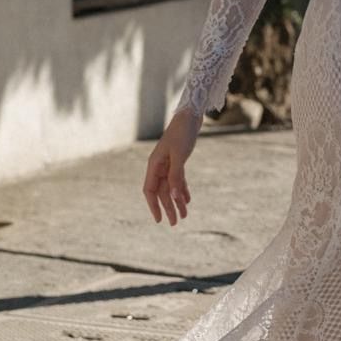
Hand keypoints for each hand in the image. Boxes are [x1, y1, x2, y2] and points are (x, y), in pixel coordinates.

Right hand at [142, 109, 200, 225]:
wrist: (190, 117)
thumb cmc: (182, 134)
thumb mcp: (179, 156)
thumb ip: (176, 176)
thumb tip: (173, 197)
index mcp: (154, 165)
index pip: (150, 191)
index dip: (153, 206)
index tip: (159, 220)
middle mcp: (159, 166)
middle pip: (162, 192)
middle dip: (168, 208)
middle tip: (175, 223)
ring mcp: (168, 164)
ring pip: (171, 188)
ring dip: (177, 201)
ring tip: (184, 215)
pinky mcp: (178, 161)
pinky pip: (178, 180)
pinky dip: (182, 190)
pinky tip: (188, 200)